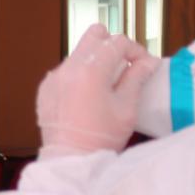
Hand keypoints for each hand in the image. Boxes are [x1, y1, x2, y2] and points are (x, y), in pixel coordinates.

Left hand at [36, 26, 155, 157]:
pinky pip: (66, 70)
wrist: (71, 160)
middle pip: (94, 34)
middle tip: (123, 64)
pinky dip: (80, 75)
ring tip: (106, 83)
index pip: (117, 42)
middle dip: (112, 45)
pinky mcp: (46, 88)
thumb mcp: (126, 108)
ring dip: (96, 60)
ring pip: (79, 52)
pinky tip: (88, 95)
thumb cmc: (100, 138)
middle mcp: (68, 68)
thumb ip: (137, 78)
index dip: (135, 50)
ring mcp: (54, 77)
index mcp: (90, 70)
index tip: (142, 64)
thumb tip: (148, 62)